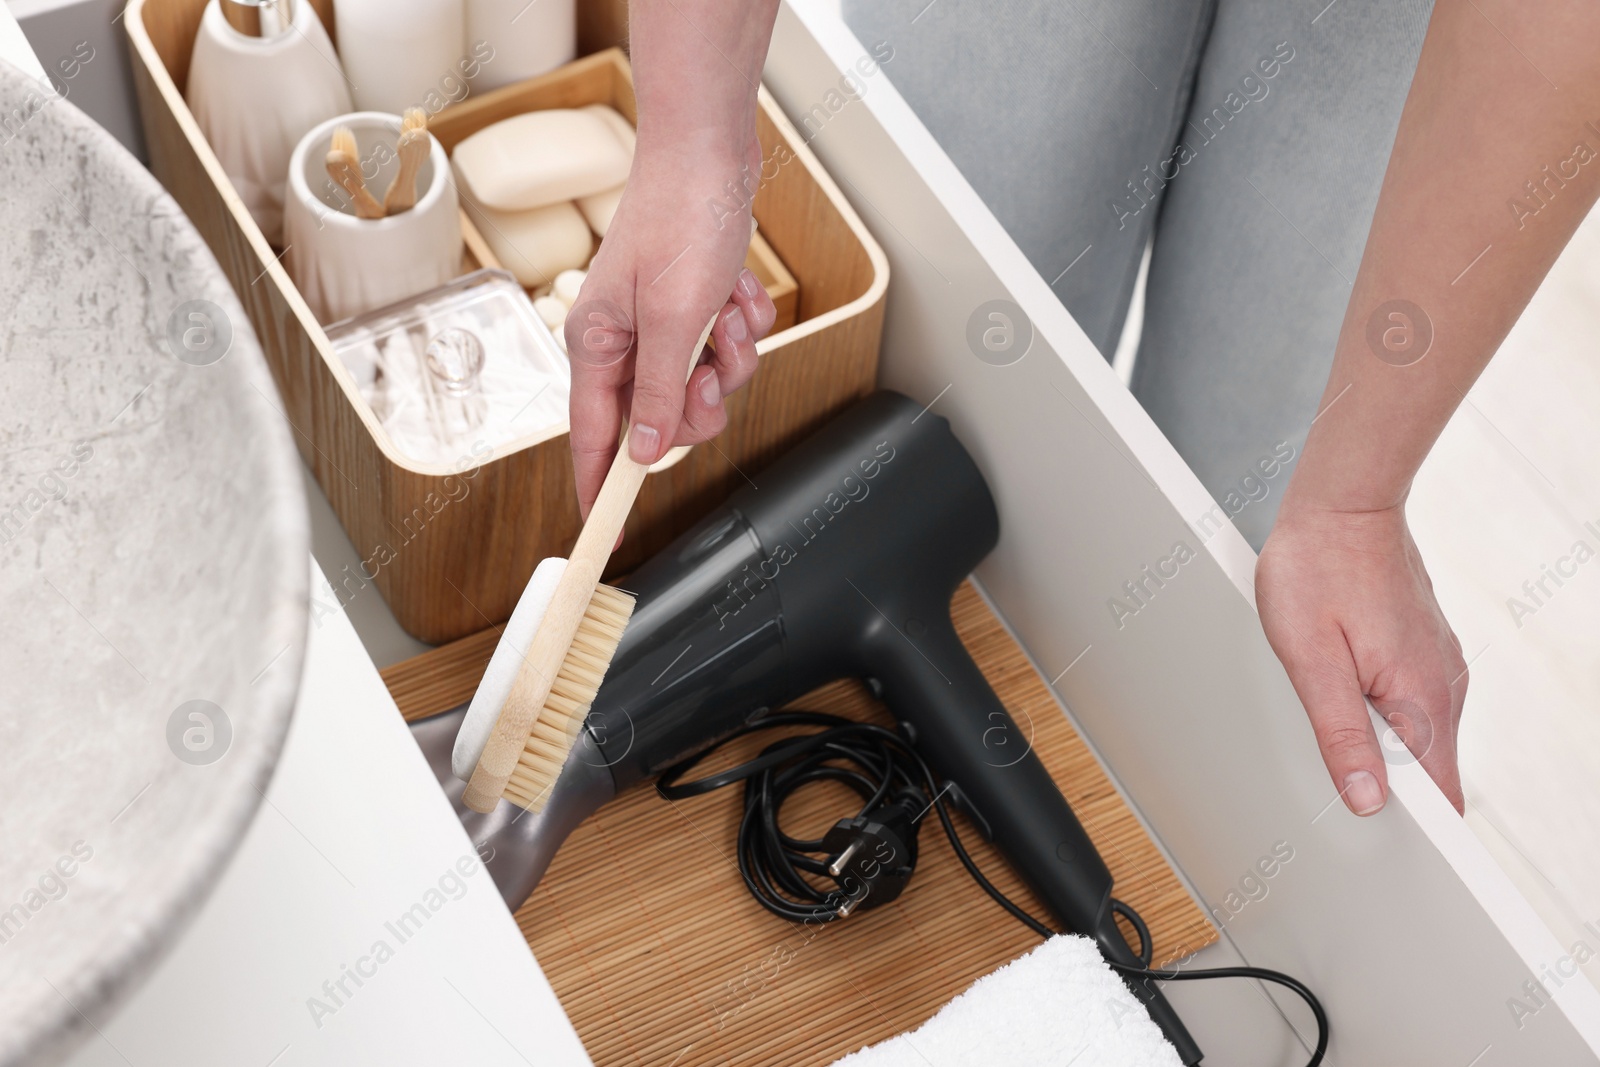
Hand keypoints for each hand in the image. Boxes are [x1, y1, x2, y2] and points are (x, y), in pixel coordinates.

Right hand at [564, 141, 777, 517]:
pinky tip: (738, 292)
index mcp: (597, 346)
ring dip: (730, 359)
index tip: (607, 540)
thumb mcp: (677, 319)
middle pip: (661, 423)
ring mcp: (660, 328)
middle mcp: (622, 342)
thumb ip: (659, 393)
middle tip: (712, 371)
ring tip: (728, 313)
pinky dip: (742, 328)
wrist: (711, 153)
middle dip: (699, 403)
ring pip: (703, 389)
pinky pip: (726, 352)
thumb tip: (646, 456)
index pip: (591, 441)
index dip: (599, 492)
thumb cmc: (683, 219)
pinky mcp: (694, 312)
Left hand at [1255, 502, 1467, 815]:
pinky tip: (1343, 683)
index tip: (1376, 830)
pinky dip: (1378, 708)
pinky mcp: (1423, 648)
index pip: (1440, 794)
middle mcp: (1443, 685)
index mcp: (1423, 699)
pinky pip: (1408, 700)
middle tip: (1332, 764)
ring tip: (1331, 709)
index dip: (1412, 823)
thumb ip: (1340, 734)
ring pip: (1415, 734)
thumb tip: (1366, 799)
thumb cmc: (1318, 569)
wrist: (1342, 504)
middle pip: (1426, 770)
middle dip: (1384, 782)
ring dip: (1376, 740)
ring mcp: (1437, 665)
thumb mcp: (1311, 661)